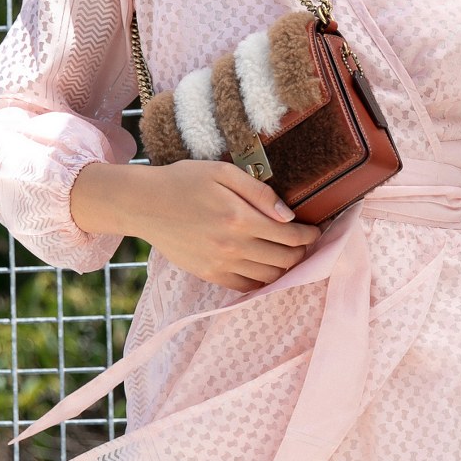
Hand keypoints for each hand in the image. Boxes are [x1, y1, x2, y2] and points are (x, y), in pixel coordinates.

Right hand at [70, 157, 321, 289]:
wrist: (144, 204)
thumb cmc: (183, 182)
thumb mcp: (223, 173)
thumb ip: (259, 193)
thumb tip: (288, 215)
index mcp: (240, 219)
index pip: (291, 236)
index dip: (310, 235)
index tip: (317, 229)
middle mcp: (232, 246)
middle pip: (285, 260)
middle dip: (302, 252)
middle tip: (305, 241)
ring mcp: (220, 265)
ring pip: (269, 277)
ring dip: (285, 268)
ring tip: (288, 254)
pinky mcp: (208, 275)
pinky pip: (246, 286)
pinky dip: (262, 280)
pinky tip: (265, 267)